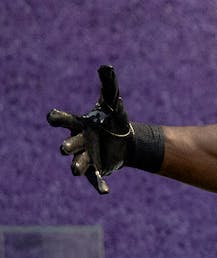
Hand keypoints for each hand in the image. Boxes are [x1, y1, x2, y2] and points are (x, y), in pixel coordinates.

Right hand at [46, 65, 133, 194]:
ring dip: (76, 167)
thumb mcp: (112, 103)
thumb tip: (107, 66)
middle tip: (64, 149)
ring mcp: (86, 156)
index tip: (52, 117)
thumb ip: (109, 86)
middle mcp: (78, 141)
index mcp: (78, 125)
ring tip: (75, 171)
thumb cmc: (112, 120)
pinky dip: (99, 185)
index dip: (57, 119)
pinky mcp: (97, 168)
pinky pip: (96, 179)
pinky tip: (105, 192)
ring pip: (78, 163)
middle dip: (67, 146)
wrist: (124, 140)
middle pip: (68, 144)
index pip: (62, 120)